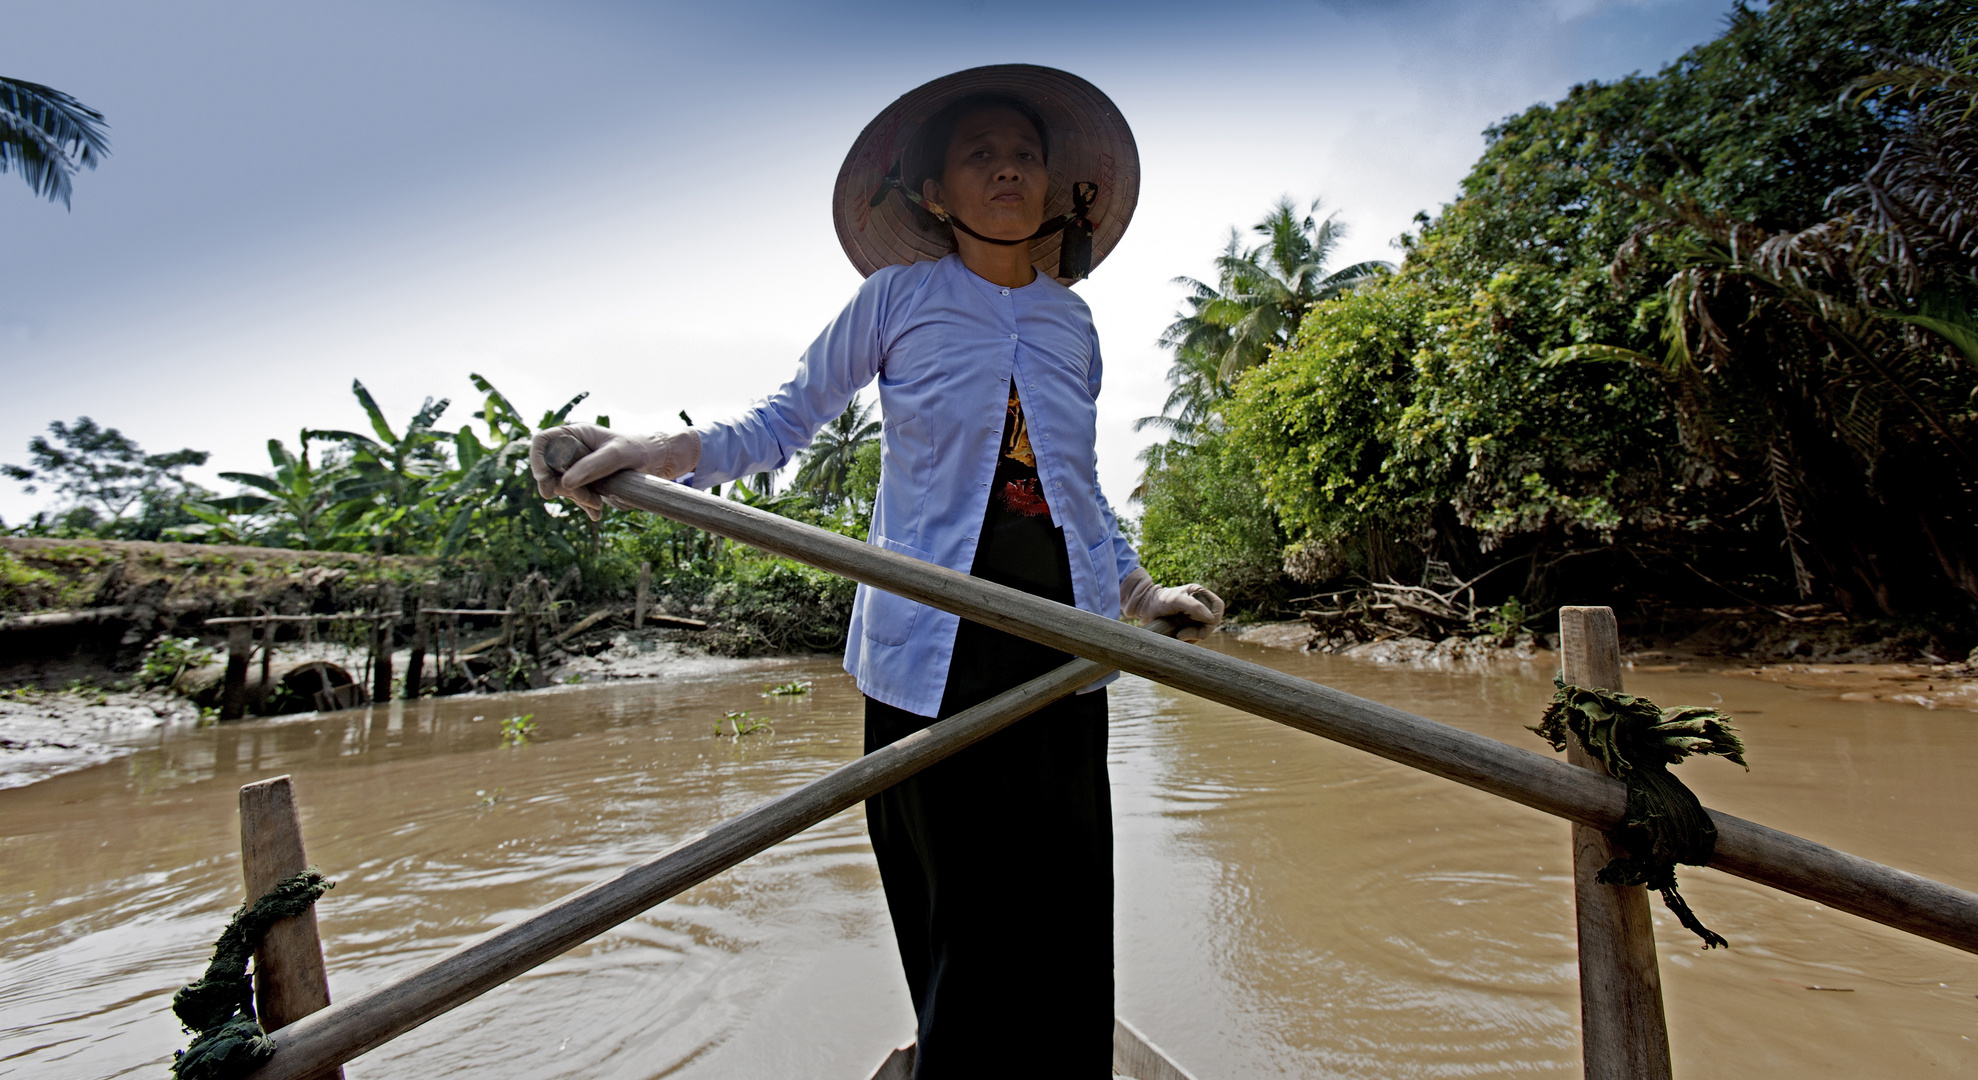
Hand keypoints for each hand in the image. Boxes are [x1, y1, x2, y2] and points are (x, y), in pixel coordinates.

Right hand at [530, 423, 700, 520]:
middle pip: (550, 471)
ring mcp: (577, 465)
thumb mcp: (618, 455)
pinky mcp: (585, 481)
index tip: (546, 484)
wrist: (656, 462)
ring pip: (563, 487)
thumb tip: (565, 483)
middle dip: (566, 490)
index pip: (542, 443)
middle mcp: (571, 448)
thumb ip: (593, 466)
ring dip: (579, 500)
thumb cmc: (638, 449)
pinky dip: (585, 505)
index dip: (537, 463)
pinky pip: (576, 495)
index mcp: (574, 433)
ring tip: (599, 506)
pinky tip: (597, 513)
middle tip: (591, 501)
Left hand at [1119, 567, 1224, 641]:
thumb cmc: (1160, 600)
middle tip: (1182, 635)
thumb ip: (1194, 606)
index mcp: (1200, 593)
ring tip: (1178, 635)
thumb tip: (1211, 619)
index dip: (1213, 618)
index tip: (1200, 625)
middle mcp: (1200, 604)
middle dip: (1200, 631)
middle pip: (1213, 621)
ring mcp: (1195, 615)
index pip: (1218, 606)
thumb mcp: (1176, 600)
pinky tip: (1178, 637)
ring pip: (1205, 631)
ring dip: (1193, 637)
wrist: (1145, 609)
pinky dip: (1190, 639)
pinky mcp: (1190, 625)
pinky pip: (1197, 636)